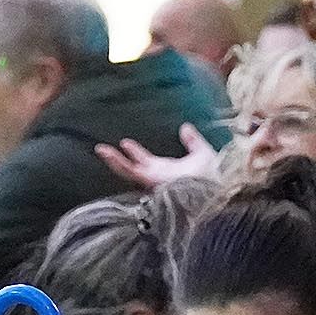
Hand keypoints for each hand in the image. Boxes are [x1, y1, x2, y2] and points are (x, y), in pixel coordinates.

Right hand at [92, 126, 217, 189]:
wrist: (215, 188)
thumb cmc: (214, 176)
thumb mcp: (202, 152)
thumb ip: (193, 141)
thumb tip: (185, 127)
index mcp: (168, 172)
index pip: (147, 161)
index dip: (136, 152)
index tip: (125, 142)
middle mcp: (158, 178)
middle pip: (133, 169)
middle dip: (118, 160)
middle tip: (102, 149)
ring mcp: (153, 180)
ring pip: (128, 171)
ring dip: (113, 161)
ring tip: (99, 149)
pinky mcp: (151, 180)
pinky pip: (130, 171)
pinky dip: (118, 162)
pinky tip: (107, 152)